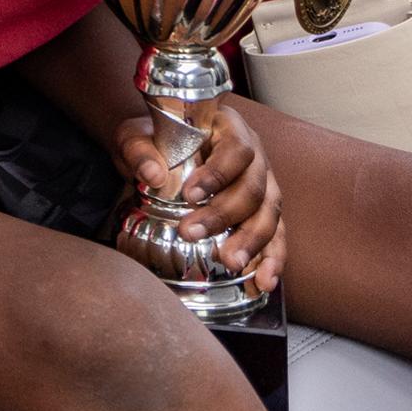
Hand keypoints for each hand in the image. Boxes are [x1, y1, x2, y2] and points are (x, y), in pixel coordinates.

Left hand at [116, 98, 285, 295]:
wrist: (158, 150)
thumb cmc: (152, 140)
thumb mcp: (135, 136)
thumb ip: (138, 150)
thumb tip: (152, 174)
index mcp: (230, 130)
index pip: (237, 149)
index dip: (219, 173)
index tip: (190, 194)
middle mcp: (255, 158)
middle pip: (254, 187)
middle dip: (226, 215)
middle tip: (193, 233)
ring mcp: (263, 186)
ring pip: (269, 214)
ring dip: (252, 242)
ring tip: (231, 262)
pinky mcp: (262, 213)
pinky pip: (276, 236)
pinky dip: (271, 260)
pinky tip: (263, 281)